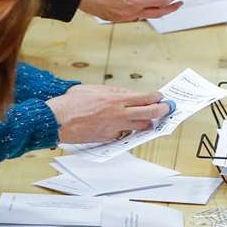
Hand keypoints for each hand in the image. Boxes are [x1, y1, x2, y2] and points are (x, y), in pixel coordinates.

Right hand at [47, 85, 170, 142]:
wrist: (58, 120)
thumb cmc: (72, 103)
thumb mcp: (93, 89)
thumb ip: (112, 91)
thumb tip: (125, 94)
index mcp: (115, 98)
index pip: (145, 97)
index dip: (156, 98)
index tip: (161, 97)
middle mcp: (119, 113)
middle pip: (150, 113)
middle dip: (162, 111)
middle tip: (167, 109)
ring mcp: (115, 127)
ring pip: (141, 127)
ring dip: (148, 123)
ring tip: (150, 120)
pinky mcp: (109, 138)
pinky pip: (124, 134)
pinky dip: (127, 130)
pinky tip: (127, 127)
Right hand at [79, 0, 182, 21]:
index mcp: (135, 0)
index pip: (160, 0)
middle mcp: (132, 12)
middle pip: (158, 12)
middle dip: (171, 8)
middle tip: (178, 4)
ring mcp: (125, 17)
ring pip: (146, 15)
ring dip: (157, 10)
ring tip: (163, 5)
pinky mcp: (118, 19)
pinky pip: (135, 16)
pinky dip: (143, 11)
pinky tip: (143, 5)